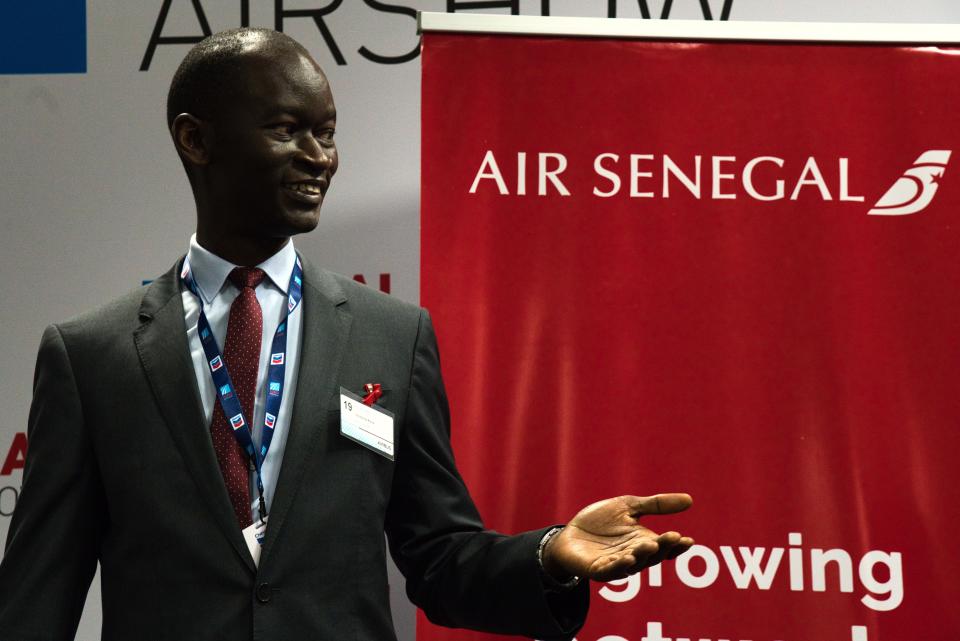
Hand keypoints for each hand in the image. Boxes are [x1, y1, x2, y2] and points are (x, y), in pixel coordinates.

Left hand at [542, 493, 693, 581]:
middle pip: (652, 555)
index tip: (688, 540)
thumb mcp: (629, 506)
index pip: (665, 547)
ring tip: (650, 544)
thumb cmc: (601, 521)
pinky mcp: (597, 570)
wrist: (570, 532)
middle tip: (673, 536)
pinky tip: (626, 559)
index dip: (676, 545)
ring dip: (642, 555)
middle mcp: (633, 556)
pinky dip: (618, 567)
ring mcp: (615, 565)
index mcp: (643, 542)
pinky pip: (609, 571)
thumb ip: (656, 505)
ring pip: (633, 564)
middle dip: (663, 547)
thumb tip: (690, 500)